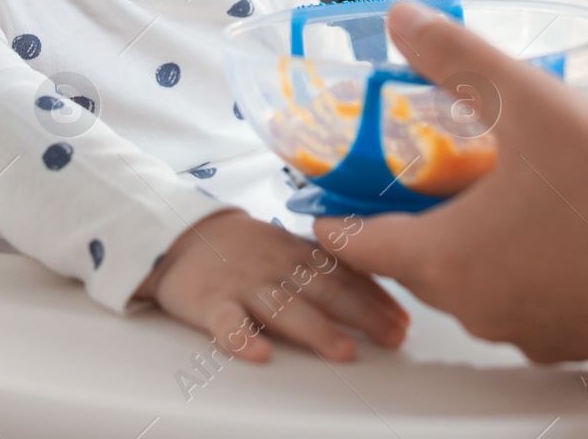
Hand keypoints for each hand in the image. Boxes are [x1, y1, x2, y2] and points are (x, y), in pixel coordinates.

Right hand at [135, 209, 409, 362]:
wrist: (183, 235)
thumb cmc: (247, 250)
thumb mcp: (289, 248)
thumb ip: (328, 267)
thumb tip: (380, 294)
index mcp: (298, 254)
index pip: (345, 274)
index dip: (377, 297)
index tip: (404, 321)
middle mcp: (276, 267)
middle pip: (324, 290)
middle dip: (362, 314)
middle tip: (392, 337)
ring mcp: (244, 285)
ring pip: (283, 307)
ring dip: (315, 329)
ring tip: (342, 351)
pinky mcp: (210, 303)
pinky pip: (226, 322)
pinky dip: (241, 338)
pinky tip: (259, 353)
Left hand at [314, 0, 587, 438]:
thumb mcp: (532, 105)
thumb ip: (459, 60)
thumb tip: (403, 22)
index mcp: (446, 260)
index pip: (354, 244)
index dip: (332, 211)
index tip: (321, 192)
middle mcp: (476, 307)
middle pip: (410, 259)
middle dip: (402, 214)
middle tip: (408, 165)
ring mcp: (527, 328)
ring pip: (469, 277)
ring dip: (464, 232)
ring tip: (483, 177)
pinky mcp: (574, 334)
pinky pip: (522, 292)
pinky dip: (518, 255)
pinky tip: (551, 213)